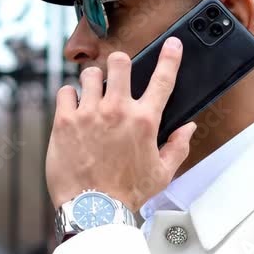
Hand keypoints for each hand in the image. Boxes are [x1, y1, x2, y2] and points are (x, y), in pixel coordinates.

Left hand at [46, 37, 197, 211]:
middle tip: (116, 77)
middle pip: (120, 62)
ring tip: (92, 97)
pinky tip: (73, 109)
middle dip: (120, 65)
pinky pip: (65, 91)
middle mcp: (118, 111)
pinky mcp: (65, 121)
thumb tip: (188, 128)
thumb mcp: (162, 173)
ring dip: (92, 82)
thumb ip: (178, 147)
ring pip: (90, 74)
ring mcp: (90, 113)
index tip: (172, 44)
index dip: (170, 57)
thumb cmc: (126, 193)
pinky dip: (69, 97)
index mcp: (145, 121)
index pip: (163, 79)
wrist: (93, 209)